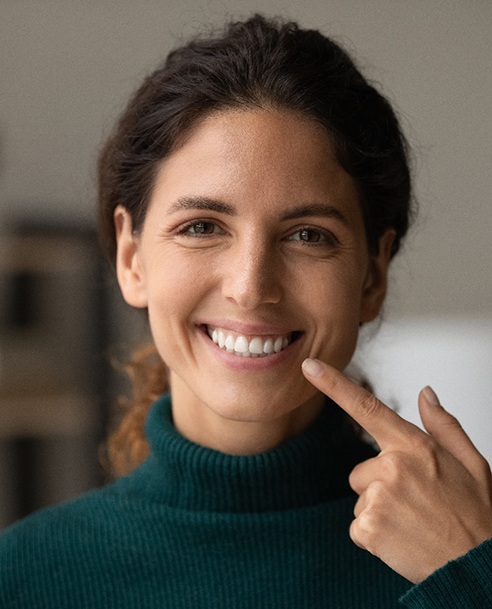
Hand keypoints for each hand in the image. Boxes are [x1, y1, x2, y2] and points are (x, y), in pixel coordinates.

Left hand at [302, 358, 491, 582]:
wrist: (476, 567)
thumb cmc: (475, 515)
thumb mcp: (471, 462)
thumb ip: (443, 425)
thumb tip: (426, 393)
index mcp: (414, 445)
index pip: (366, 407)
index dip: (333, 384)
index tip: (309, 367)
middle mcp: (392, 466)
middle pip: (361, 470)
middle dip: (380, 486)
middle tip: (415, 503)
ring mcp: (378, 497)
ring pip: (361, 498)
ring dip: (379, 511)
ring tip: (412, 522)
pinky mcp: (368, 527)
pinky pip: (357, 526)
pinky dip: (374, 535)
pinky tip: (401, 539)